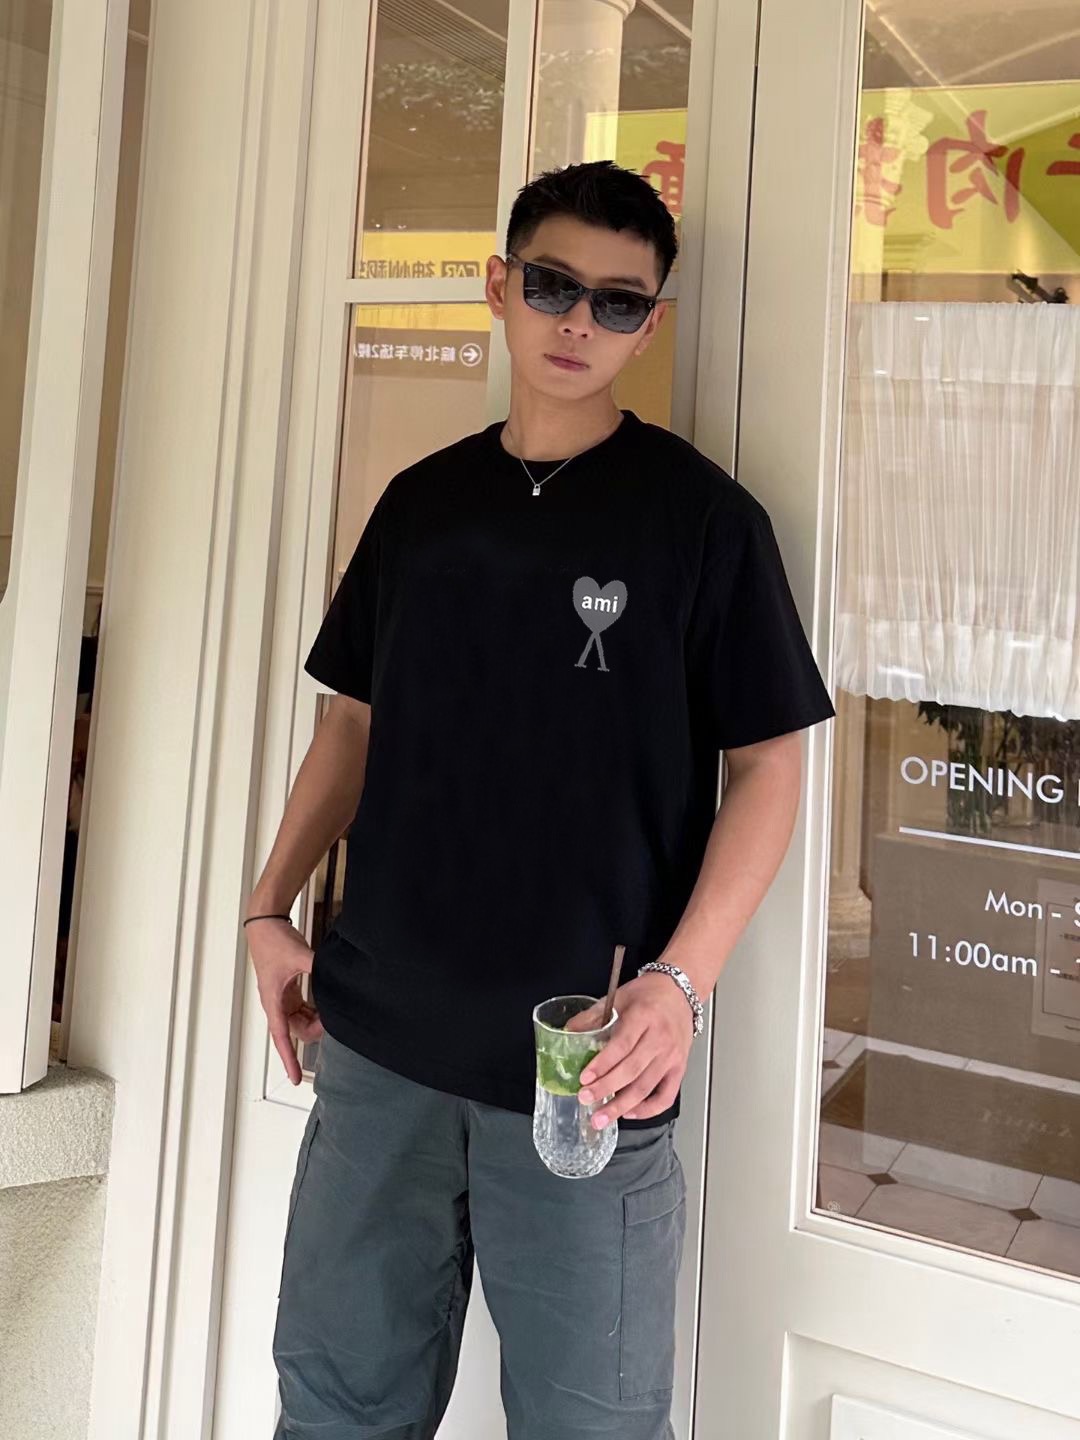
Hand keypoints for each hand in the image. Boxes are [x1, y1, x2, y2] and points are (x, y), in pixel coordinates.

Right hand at [246, 917, 323, 1084]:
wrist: (265, 925)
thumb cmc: (274, 941)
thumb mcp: (299, 955)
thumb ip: (317, 967)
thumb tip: (334, 975)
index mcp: (273, 1000)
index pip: (281, 1037)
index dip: (289, 1058)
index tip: (295, 1078)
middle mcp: (275, 1003)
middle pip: (295, 1031)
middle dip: (314, 1030)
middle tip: (332, 1020)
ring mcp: (281, 998)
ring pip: (299, 1022)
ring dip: (315, 1021)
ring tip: (331, 1012)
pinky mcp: (287, 991)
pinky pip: (301, 1010)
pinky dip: (313, 1011)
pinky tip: (325, 1006)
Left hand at [563, 973, 693, 1127]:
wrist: (680, 991)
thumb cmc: (649, 994)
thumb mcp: (618, 998)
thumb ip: (593, 1016)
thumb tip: (568, 1031)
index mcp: (644, 1017)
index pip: (622, 1045)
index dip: (603, 1064)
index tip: (585, 1078)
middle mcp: (660, 1038)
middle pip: (632, 1070)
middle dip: (606, 1088)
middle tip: (585, 1099)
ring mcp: (672, 1056)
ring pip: (646, 1086)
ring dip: (622, 1105)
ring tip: (601, 1117)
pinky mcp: (680, 1068)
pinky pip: (666, 1096)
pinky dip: (648, 1109)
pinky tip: (630, 1113)